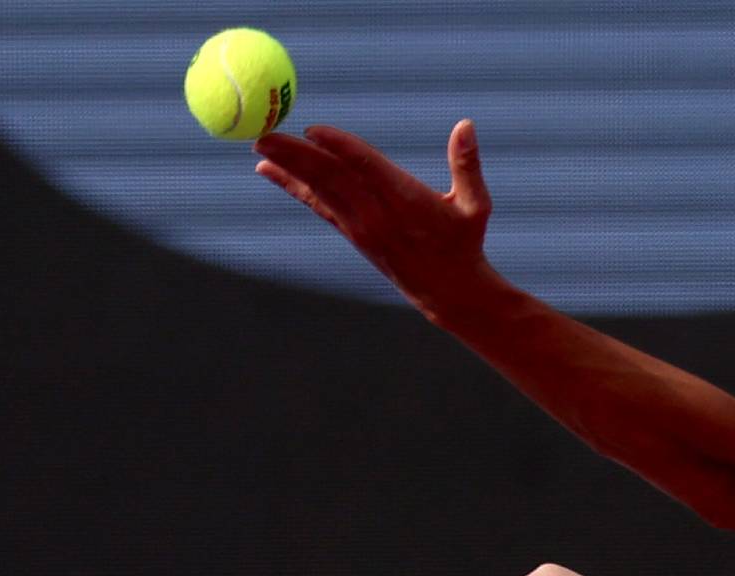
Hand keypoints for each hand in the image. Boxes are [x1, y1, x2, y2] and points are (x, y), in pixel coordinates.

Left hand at [253, 120, 494, 318]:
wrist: (448, 292)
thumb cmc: (465, 243)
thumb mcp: (475, 205)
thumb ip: (467, 164)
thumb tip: (465, 124)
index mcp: (405, 201)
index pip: (365, 168)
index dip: (338, 147)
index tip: (313, 129)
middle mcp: (377, 215)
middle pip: (331, 178)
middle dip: (296, 155)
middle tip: (265, 131)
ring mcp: (360, 227)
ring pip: (319, 190)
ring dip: (287, 166)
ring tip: (260, 146)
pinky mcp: (352, 234)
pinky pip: (318, 205)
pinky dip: (293, 186)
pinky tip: (269, 170)